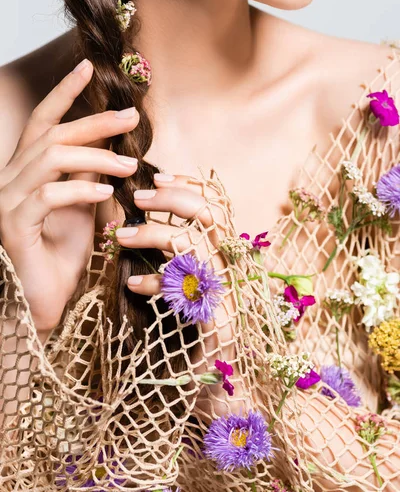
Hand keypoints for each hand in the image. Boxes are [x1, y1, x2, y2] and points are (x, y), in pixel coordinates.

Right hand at [0, 60, 138, 333]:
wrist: (43, 302)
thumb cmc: (62, 254)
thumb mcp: (83, 207)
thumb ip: (88, 175)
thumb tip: (111, 147)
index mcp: (25, 171)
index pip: (42, 121)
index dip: (63, 92)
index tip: (87, 66)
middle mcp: (10, 178)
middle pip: (52, 134)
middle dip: (94, 123)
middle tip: (132, 118)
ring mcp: (7, 200)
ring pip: (51, 159)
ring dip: (96, 158)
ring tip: (129, 167)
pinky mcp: (12, 225)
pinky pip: (48, 195)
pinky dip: (81, 190)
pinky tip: (107, 194)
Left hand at [115, 174, 247, 412]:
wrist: (227, 396)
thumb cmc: (202, 340)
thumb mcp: (193, 290)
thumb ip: (181, 259)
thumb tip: (149, 225)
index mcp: (229, 258)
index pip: (218, 206)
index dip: (190, 185)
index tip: (158, 176)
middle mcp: (235, 271)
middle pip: (211, 215)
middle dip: (172, 198)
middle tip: (137, 197)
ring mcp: (228, 296)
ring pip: (195, 245)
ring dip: (155, 234)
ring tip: (120, 237)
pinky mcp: (217, 323)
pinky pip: (185, 291)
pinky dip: (156, 282)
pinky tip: (133, 284)